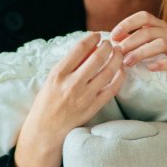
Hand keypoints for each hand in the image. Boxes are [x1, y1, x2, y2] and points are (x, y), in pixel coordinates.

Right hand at [13, 33, 123, 166]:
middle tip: (110, 43)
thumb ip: (69, 65)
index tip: (97, 36)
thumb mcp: (52, 79)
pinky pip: (112, 89)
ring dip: (116, 58)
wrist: (45, 131)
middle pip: (97, 57)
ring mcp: (85, 96)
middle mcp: (72, 83)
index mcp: (58, 74)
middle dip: (107, 46)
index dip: (92, 38)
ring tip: (118, 52)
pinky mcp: (94, 107)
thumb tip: (89, 48)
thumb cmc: (46, 103)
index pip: (79, 48)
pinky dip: (120, 77)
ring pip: (108, 71)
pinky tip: (121, 70)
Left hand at [110, 11, 166, 72]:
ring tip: (128, 62)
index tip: (113, 36)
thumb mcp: (146, 47)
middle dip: (130, 42)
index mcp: (160, 26)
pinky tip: (150, 68)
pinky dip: (162, 63)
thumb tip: (112, 39)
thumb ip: (131, 41)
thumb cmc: (160, 59)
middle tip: (118, 52)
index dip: (128, 24)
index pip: (144, 17)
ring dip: (141, 52)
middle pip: (149, 31)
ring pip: (161, 44)